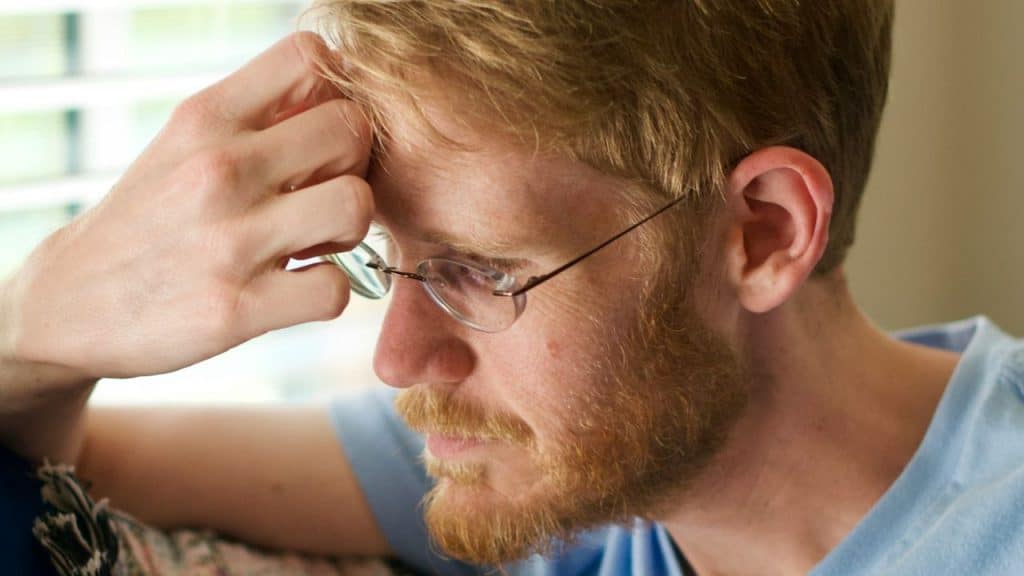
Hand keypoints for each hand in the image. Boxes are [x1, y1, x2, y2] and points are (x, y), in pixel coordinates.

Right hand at [2, 32, 371, 379]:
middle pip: (351, 129)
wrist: (71, 303)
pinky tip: (296, 290)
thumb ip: (256, 121)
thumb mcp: (185, 146)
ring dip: (350, 231)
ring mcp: (229, 240)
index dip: (338, 94)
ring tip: (314, 245)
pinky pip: (333, 289)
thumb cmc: (149, 220)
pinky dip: (328, 294)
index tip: (320, 136)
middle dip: (354, 166)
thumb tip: (337, 100)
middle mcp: (218, 168)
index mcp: (206, 118)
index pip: (309, 56)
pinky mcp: (236, 308)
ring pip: (355, 204)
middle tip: (321, 196)